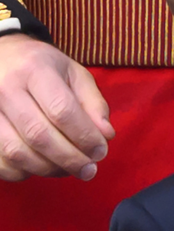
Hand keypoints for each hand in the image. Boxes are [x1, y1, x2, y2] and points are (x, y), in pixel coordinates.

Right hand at [0, 34, 112, 181]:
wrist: (2, 58)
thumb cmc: (44, 68)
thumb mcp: (75, 74)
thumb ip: (93, 104)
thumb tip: (105, 136)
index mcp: (35, 69)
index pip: (61, 110)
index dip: (84, 136)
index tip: (101, 151)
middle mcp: (5, 89)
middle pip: (38, 135)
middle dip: (69, 158)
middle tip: (89, 170)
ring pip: (16, 152)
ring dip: (48, 169)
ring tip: (69, 170)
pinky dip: (22, 172)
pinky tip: (42, 167)